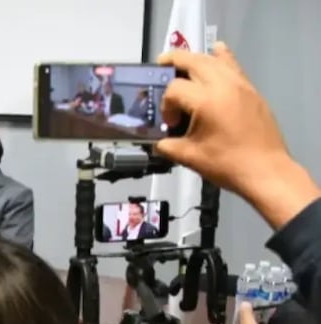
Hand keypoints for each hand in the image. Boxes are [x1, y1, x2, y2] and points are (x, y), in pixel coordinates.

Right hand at [156, 43, 320, 228]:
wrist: (265, 170)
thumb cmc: (226, 164)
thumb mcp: (189, 157)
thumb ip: (168, 146)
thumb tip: (159, 141)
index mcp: (205, 101)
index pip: (174, 88)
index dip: (166, 105)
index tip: (170, 125)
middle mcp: (223, 85)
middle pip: (193, 61)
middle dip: (173, 61)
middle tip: (160, 65)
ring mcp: (240, 85)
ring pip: (214, 60)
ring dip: (195, 58)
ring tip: (182, 62)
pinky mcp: (251, 90)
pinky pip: (234, 66)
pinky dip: (222, 57)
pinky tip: (217, 51)